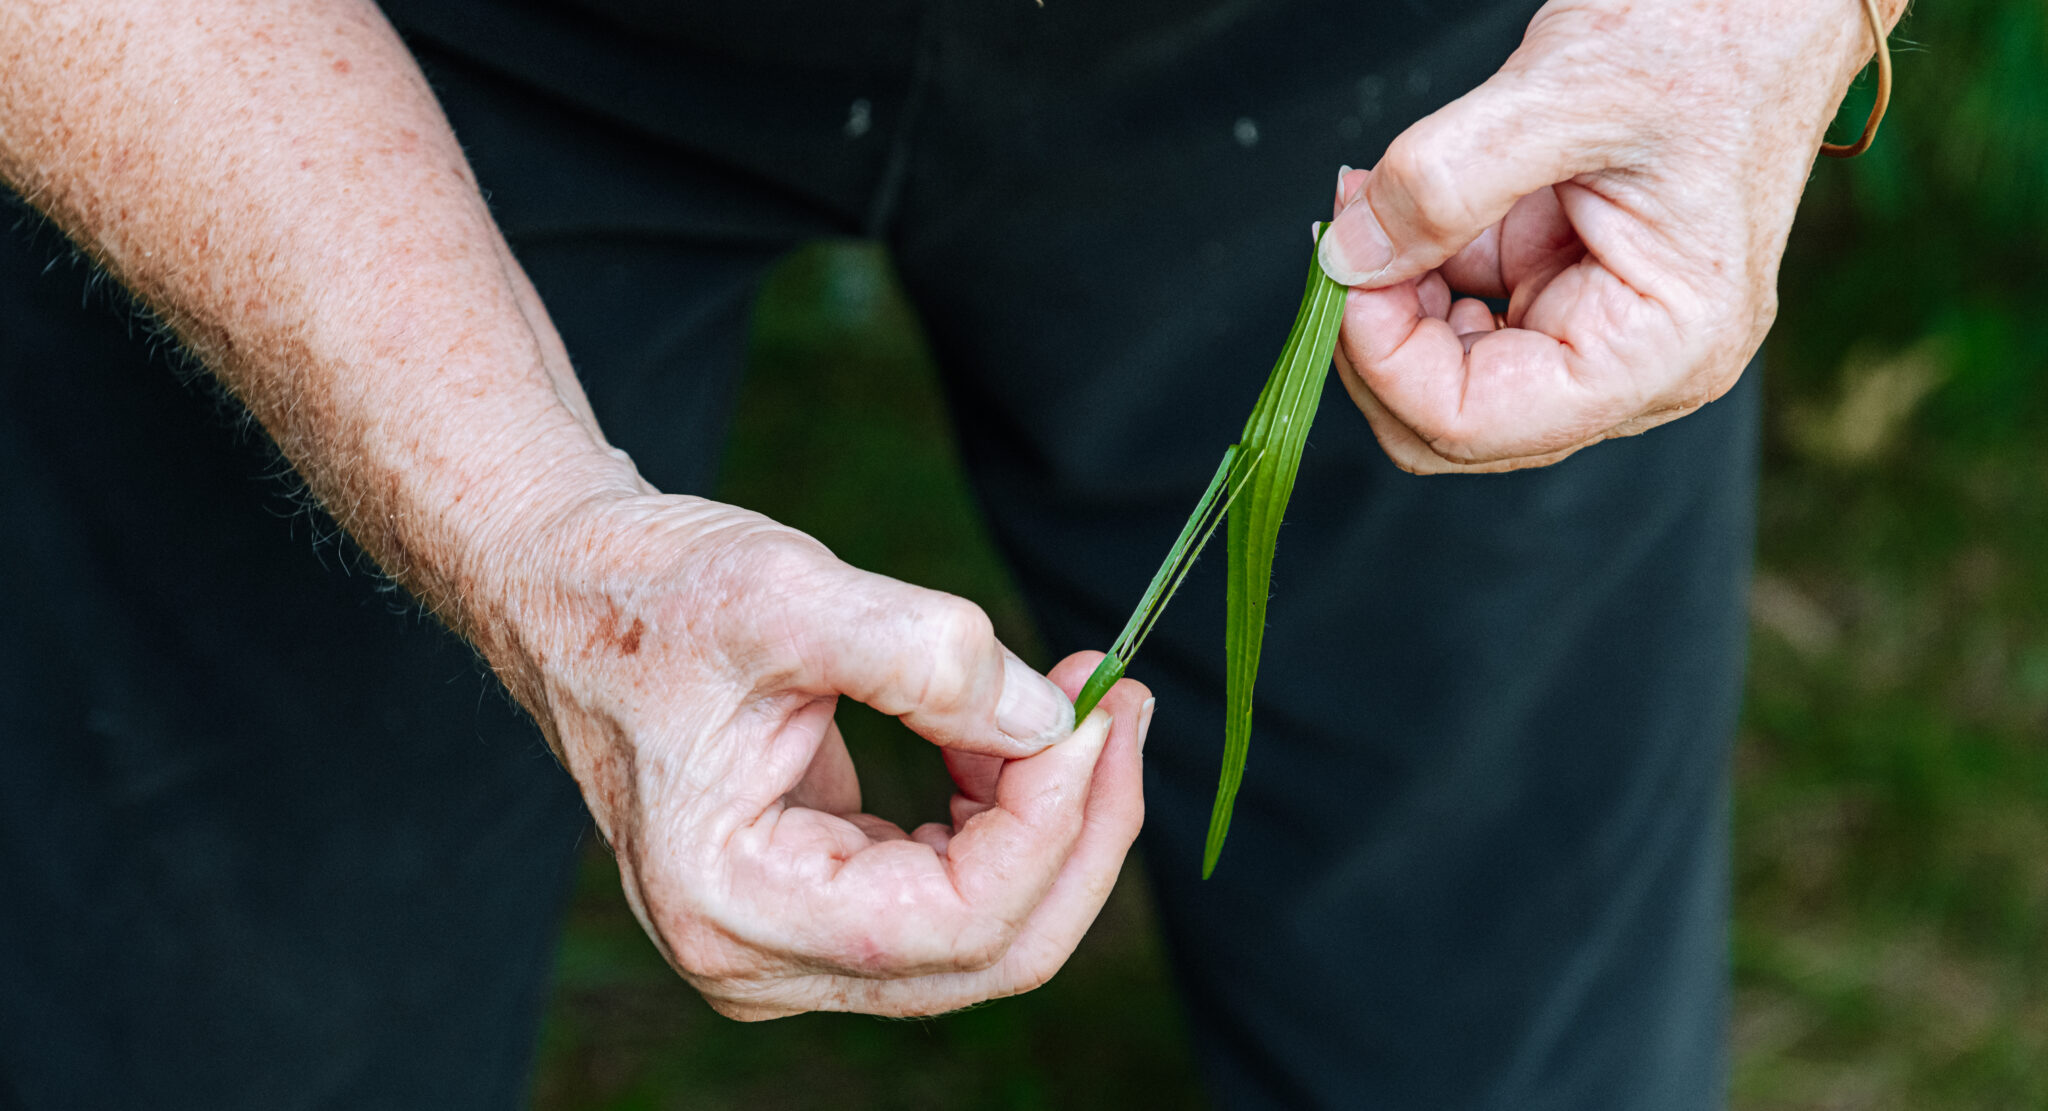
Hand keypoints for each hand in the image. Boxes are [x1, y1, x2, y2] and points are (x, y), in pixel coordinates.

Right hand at [500, 493, 1151, 1018]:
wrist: (572, 592)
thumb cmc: (647, 592)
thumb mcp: (782, 594)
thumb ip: (925, 654)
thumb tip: (1054, 717)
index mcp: (732, 905)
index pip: (952, 921)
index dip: (1049, 820)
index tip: (1093, 704)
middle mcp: (762, 956)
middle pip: (991, 950)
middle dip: (1080, 828)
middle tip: (1122, 704)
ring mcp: (796, 943)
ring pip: (989, 927)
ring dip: (1055, 817)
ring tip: (1081, 696)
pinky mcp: (826, 903)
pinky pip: (958, 888)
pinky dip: (1009, 810)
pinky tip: (1015, 724)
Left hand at [1320, 0, 1898, 472]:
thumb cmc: (1713, 35)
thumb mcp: (1565, 93)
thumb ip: (1443, 184)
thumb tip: (1346, 258)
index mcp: (1661, 350)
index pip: (1474, 424)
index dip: (1383, 362)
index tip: (1343, 269)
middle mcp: (1641, 371)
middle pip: (1455, 425)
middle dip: (1379, 341)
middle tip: (1345, 237)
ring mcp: (1606, 337)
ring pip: (1451, 379)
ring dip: (1393, 303)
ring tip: (1376, 201)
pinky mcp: (1576, 296)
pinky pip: (1469, 319)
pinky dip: (1419, 270)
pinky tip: (1406, 203)